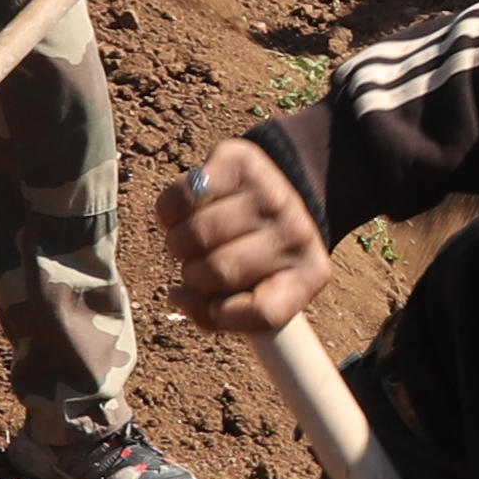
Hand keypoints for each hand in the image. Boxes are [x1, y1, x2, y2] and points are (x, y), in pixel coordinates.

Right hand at [160, 135, 332, 336]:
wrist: (291, 179)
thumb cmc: (262, 247)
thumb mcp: (261, 287)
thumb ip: (224, 312)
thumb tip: (178, 298)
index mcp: (308, 275)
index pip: (261, 313)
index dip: (219, 316)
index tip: (204, 303)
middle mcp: (296, 234)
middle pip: (217, 272)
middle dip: (193, 274)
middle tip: (199, 261)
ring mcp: (270, 195)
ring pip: (195, 235)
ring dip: (179, 243)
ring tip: (194, 237)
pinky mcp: (240, 162)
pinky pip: (181, 198)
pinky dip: (170, 212)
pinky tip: (186, 212)